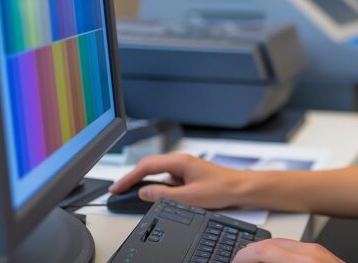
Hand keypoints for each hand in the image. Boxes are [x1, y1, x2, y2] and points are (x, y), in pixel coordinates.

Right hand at [108, 153, 247, 208]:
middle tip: (118, 190)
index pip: (147, 166)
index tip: (117, 187)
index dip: (129, 177)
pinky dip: (157, 185)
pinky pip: (167, 179)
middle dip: (132, 178)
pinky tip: (153, 194)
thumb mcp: (189, 197)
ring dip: (144, 182)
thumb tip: (145, 192)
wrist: (240, 188)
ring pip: (158, 173)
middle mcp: (181, 162)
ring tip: (131, 193)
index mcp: (180, 162)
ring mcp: (185, 168)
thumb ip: (164, 194)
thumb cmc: (222, 188)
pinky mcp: (188, 175)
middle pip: (150, 167)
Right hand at [233, 239, 344, 262]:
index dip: (243, 257)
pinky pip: (295, 248)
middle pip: (270, 243)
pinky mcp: (324, 255)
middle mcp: (312, 253)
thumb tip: (253, 262)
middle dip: (251, 254)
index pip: (262, 250)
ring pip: (282, 244)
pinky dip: (280, 254)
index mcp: (305, 262)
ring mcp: (319, 252)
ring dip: (265, 253)